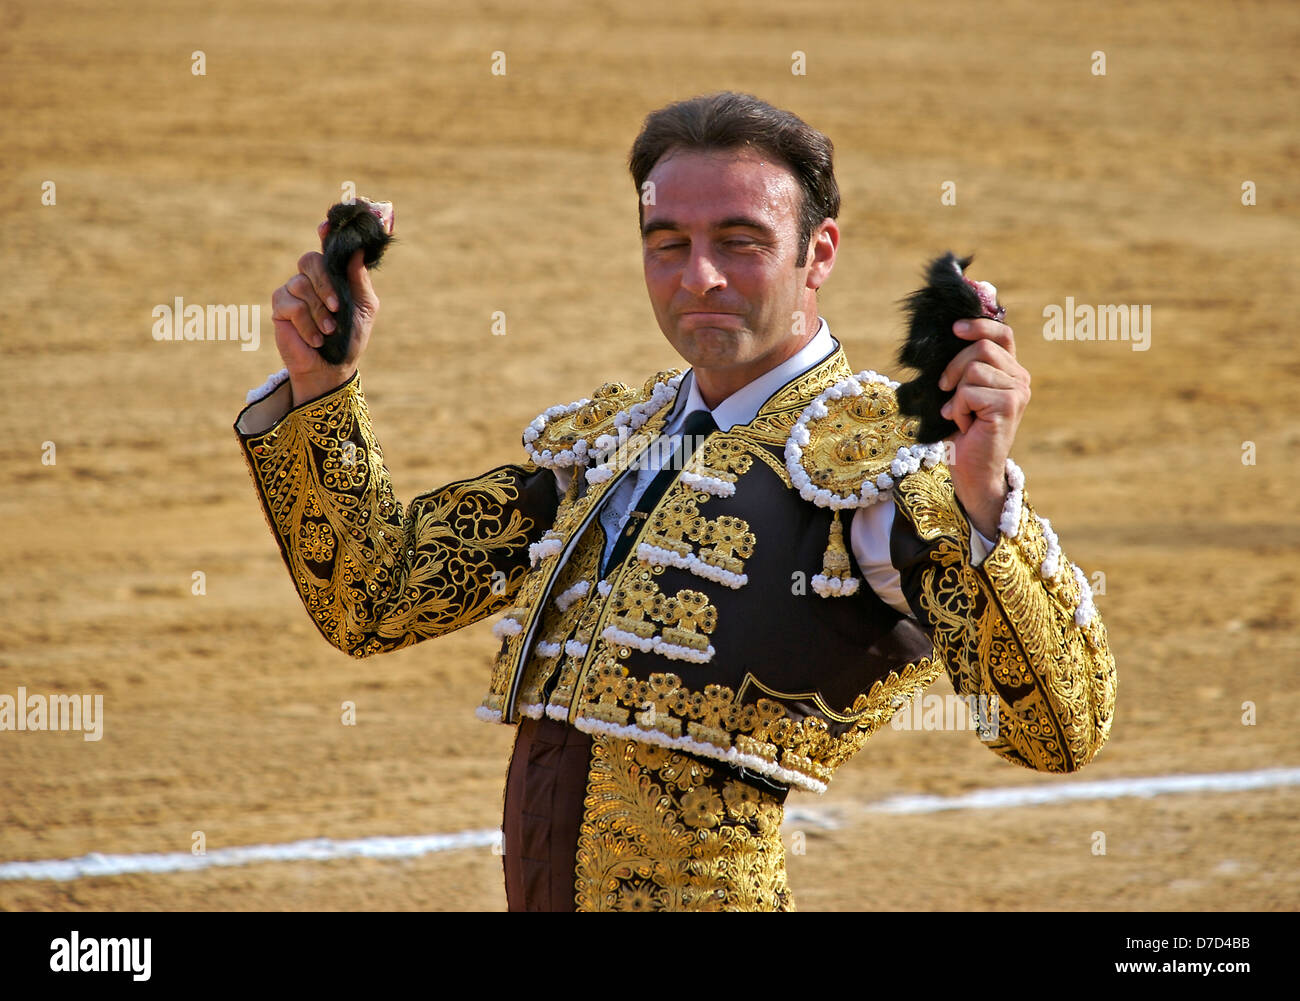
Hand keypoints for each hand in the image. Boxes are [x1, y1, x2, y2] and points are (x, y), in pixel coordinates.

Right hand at [270, 220, 379, 404]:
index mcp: (333, 275)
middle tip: (338, 307)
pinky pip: (292, 306)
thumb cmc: (351, 337)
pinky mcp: (280, 308)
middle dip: (325, 284)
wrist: (334, 367)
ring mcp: (293, 291)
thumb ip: (360, 280)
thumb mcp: (365, 308)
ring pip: (301, 285)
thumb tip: (357, 252)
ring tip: (329, 331)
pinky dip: (307, 324)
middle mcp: (311, 278)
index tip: (326, 227)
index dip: (326, 234)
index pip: (326, 248)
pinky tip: (316, 339)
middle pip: (310, 260)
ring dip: (319, 312)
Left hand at [936, 318, 1030, 538]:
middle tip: (945, 389)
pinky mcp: (1008, 406)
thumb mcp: (960, 392)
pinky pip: (969, 392)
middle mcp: (1019, 378)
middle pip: (981, 348)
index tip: (954, 328)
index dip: (978, 325)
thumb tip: (949, 335)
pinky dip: (958, 409)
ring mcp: (1017, 392)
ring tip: (961, 414)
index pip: (1001, 334)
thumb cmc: (962, 432)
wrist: (971, 470)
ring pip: (974, 369)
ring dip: (956, 394)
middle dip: (954, 367)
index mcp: (1010, 371)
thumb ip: (963, 366)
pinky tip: (965, 425)